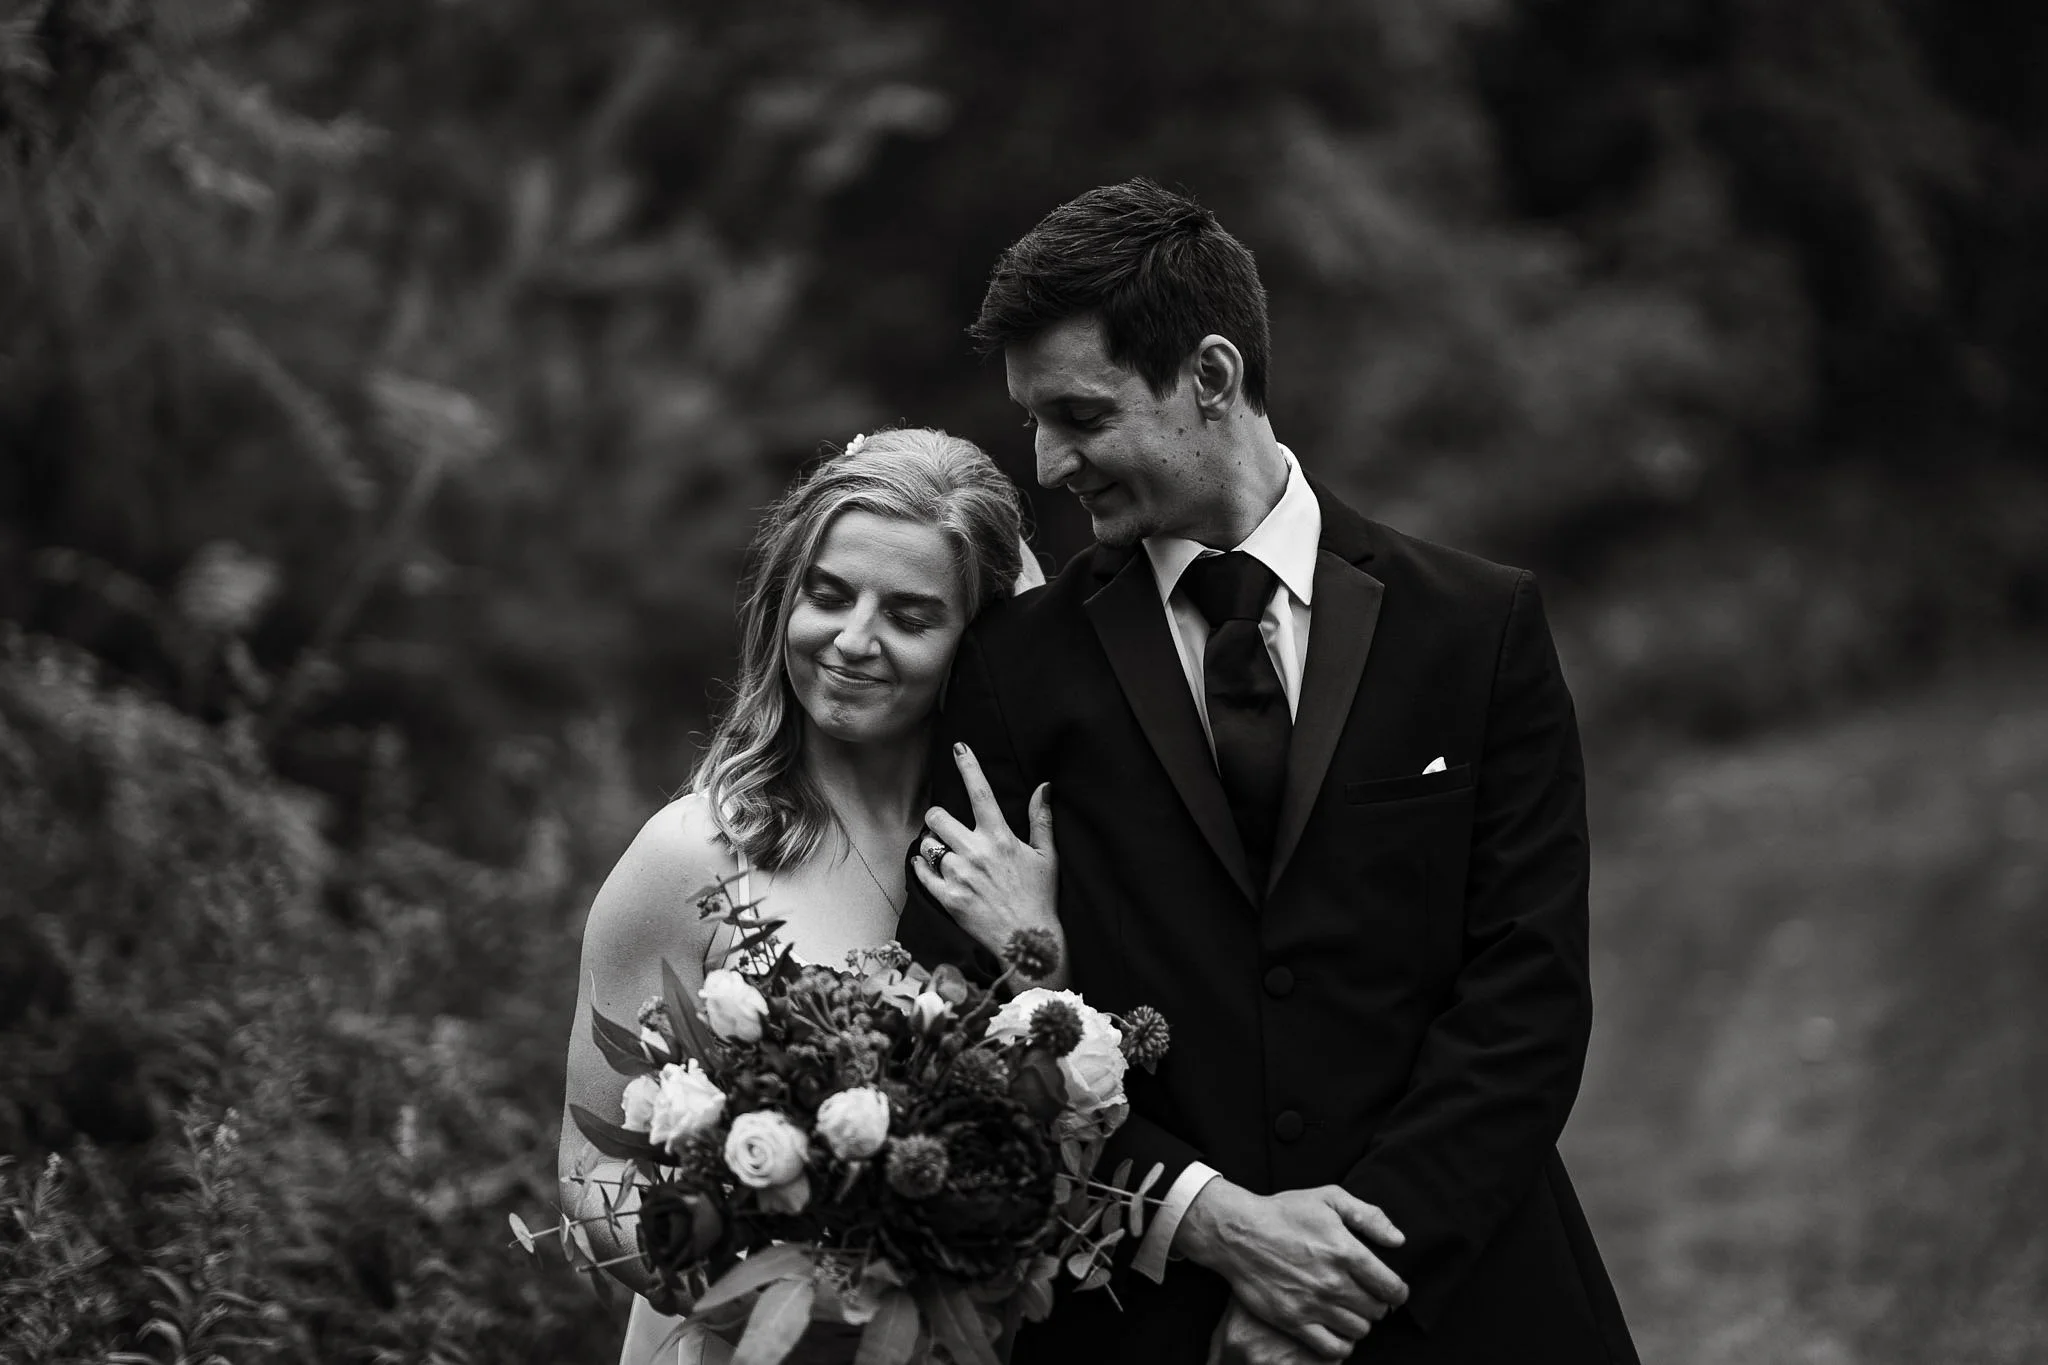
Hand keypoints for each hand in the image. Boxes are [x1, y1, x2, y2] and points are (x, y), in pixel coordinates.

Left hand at [912, 744, 1065, 983]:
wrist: (1027, 942)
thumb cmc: (1039, 897)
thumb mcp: (1046, 856)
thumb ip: (1041, 819)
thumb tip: (1044, 787)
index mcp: (1001, 838)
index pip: (981, 793)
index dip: (969, 766)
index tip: (959, 748)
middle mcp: (976, 853)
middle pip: (938, 817)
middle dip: (938, 818)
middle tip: (946, 827)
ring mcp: (959, 876)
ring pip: (927, 845)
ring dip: (932, 845)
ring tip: (946, 854)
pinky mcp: (947, 898)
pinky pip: (921, 872)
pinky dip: (923, 867)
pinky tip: (934, 869)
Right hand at [1178, 1179, 1406, 1357]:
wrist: (1237, 1233)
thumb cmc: (1283, 1213)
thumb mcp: (1329, 1198)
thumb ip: (1369, 1216)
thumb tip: (1398, 1240)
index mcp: (1346, 1251)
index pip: (1391, 1288)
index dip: (1398, 1292)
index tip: (1392, 1290)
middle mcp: (1333, 1282)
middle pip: (1377, 1311)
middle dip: (1377, 1304)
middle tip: (1366, 1296)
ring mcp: (1312, 1305)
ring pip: (1359, 1330)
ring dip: (1360, 1322)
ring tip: (1349, 1310)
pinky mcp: (1293, 1321)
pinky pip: (1333, 1348)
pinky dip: (1342, 1344)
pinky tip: (1336, 1329)